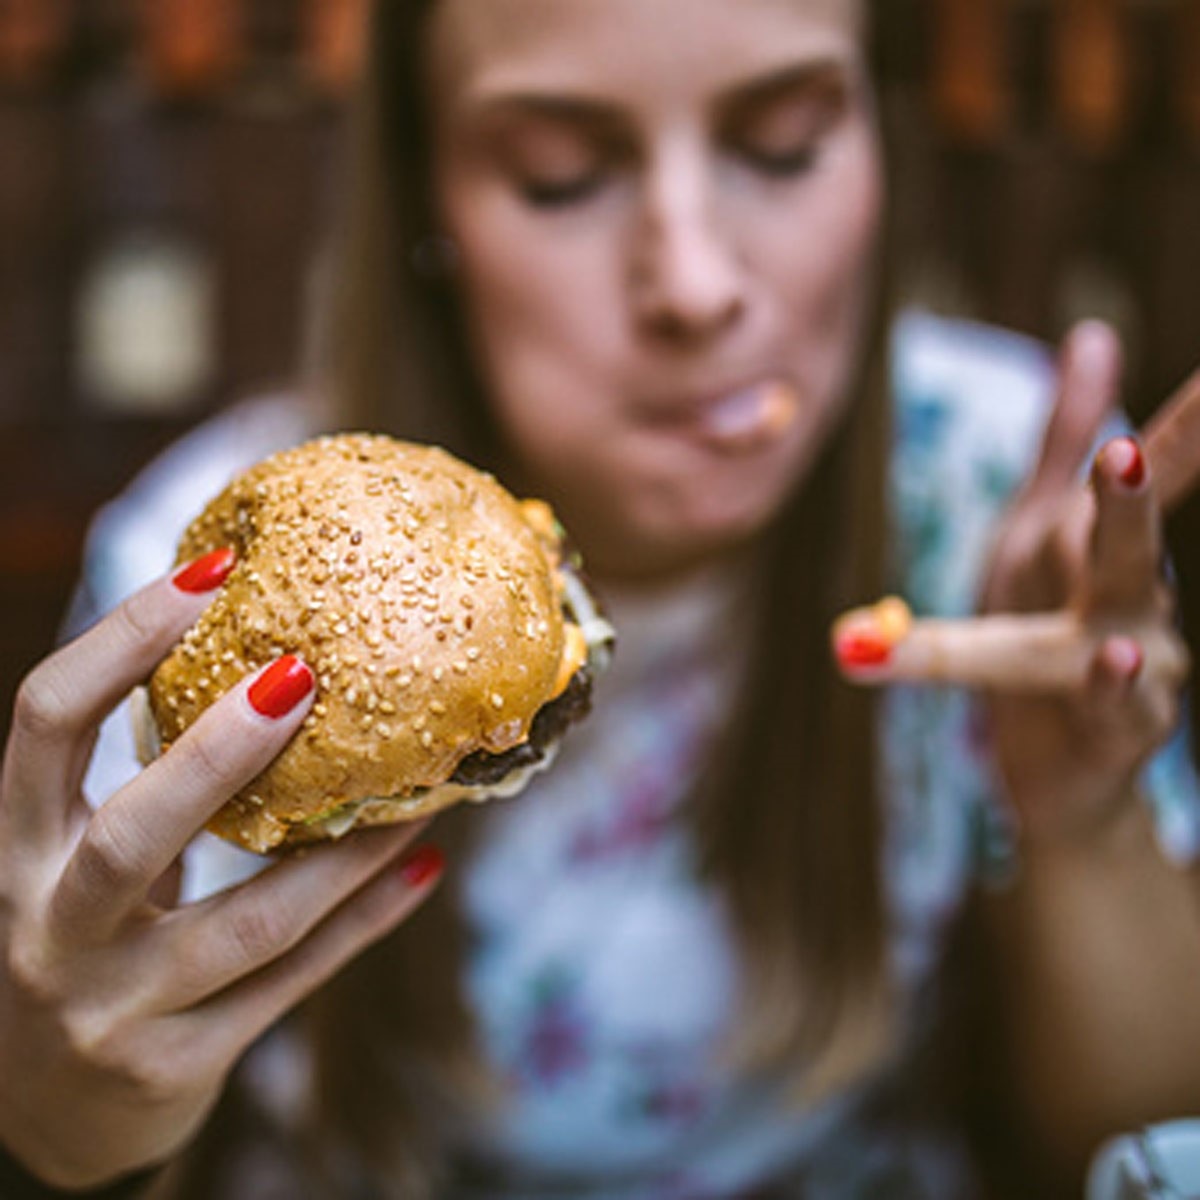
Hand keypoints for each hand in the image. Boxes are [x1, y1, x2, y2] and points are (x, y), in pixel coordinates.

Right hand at [0, 558, 440, 1187]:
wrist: (44, 1115)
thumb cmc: (80, 942)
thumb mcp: (76, 860)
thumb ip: (142, 786)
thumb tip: (271, 666)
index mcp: (16, 849)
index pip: (44, 723)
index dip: (119, 640)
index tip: (210, 571)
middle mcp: (48, 929)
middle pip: (130, 832)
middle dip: (217, 753)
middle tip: (302, 672)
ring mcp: (110, 1009)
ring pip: (246, 923)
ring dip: (343, 853)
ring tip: (420, 790)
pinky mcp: (174, 1065)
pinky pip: (291, 984)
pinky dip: (364, 922)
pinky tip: (422, 866)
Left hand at [834, 322, 1199, 844]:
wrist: (1057, 768)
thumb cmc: (1043, 630)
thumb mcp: (1038, 528)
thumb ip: (1061, 439)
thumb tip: (1091, 334)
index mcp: (1106, 546)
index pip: (1157, 470)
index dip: (1192, 421)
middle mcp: (1139, 599)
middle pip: (1132, 540)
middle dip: (1134, 494)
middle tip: (1123, 452)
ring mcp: (1141, 666)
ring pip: (1124, 626)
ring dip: (1118, 593)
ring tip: (1117, 582)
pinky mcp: (1121, 732)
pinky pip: (1114, 709)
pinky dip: (1112, 688)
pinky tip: (1114, 658)